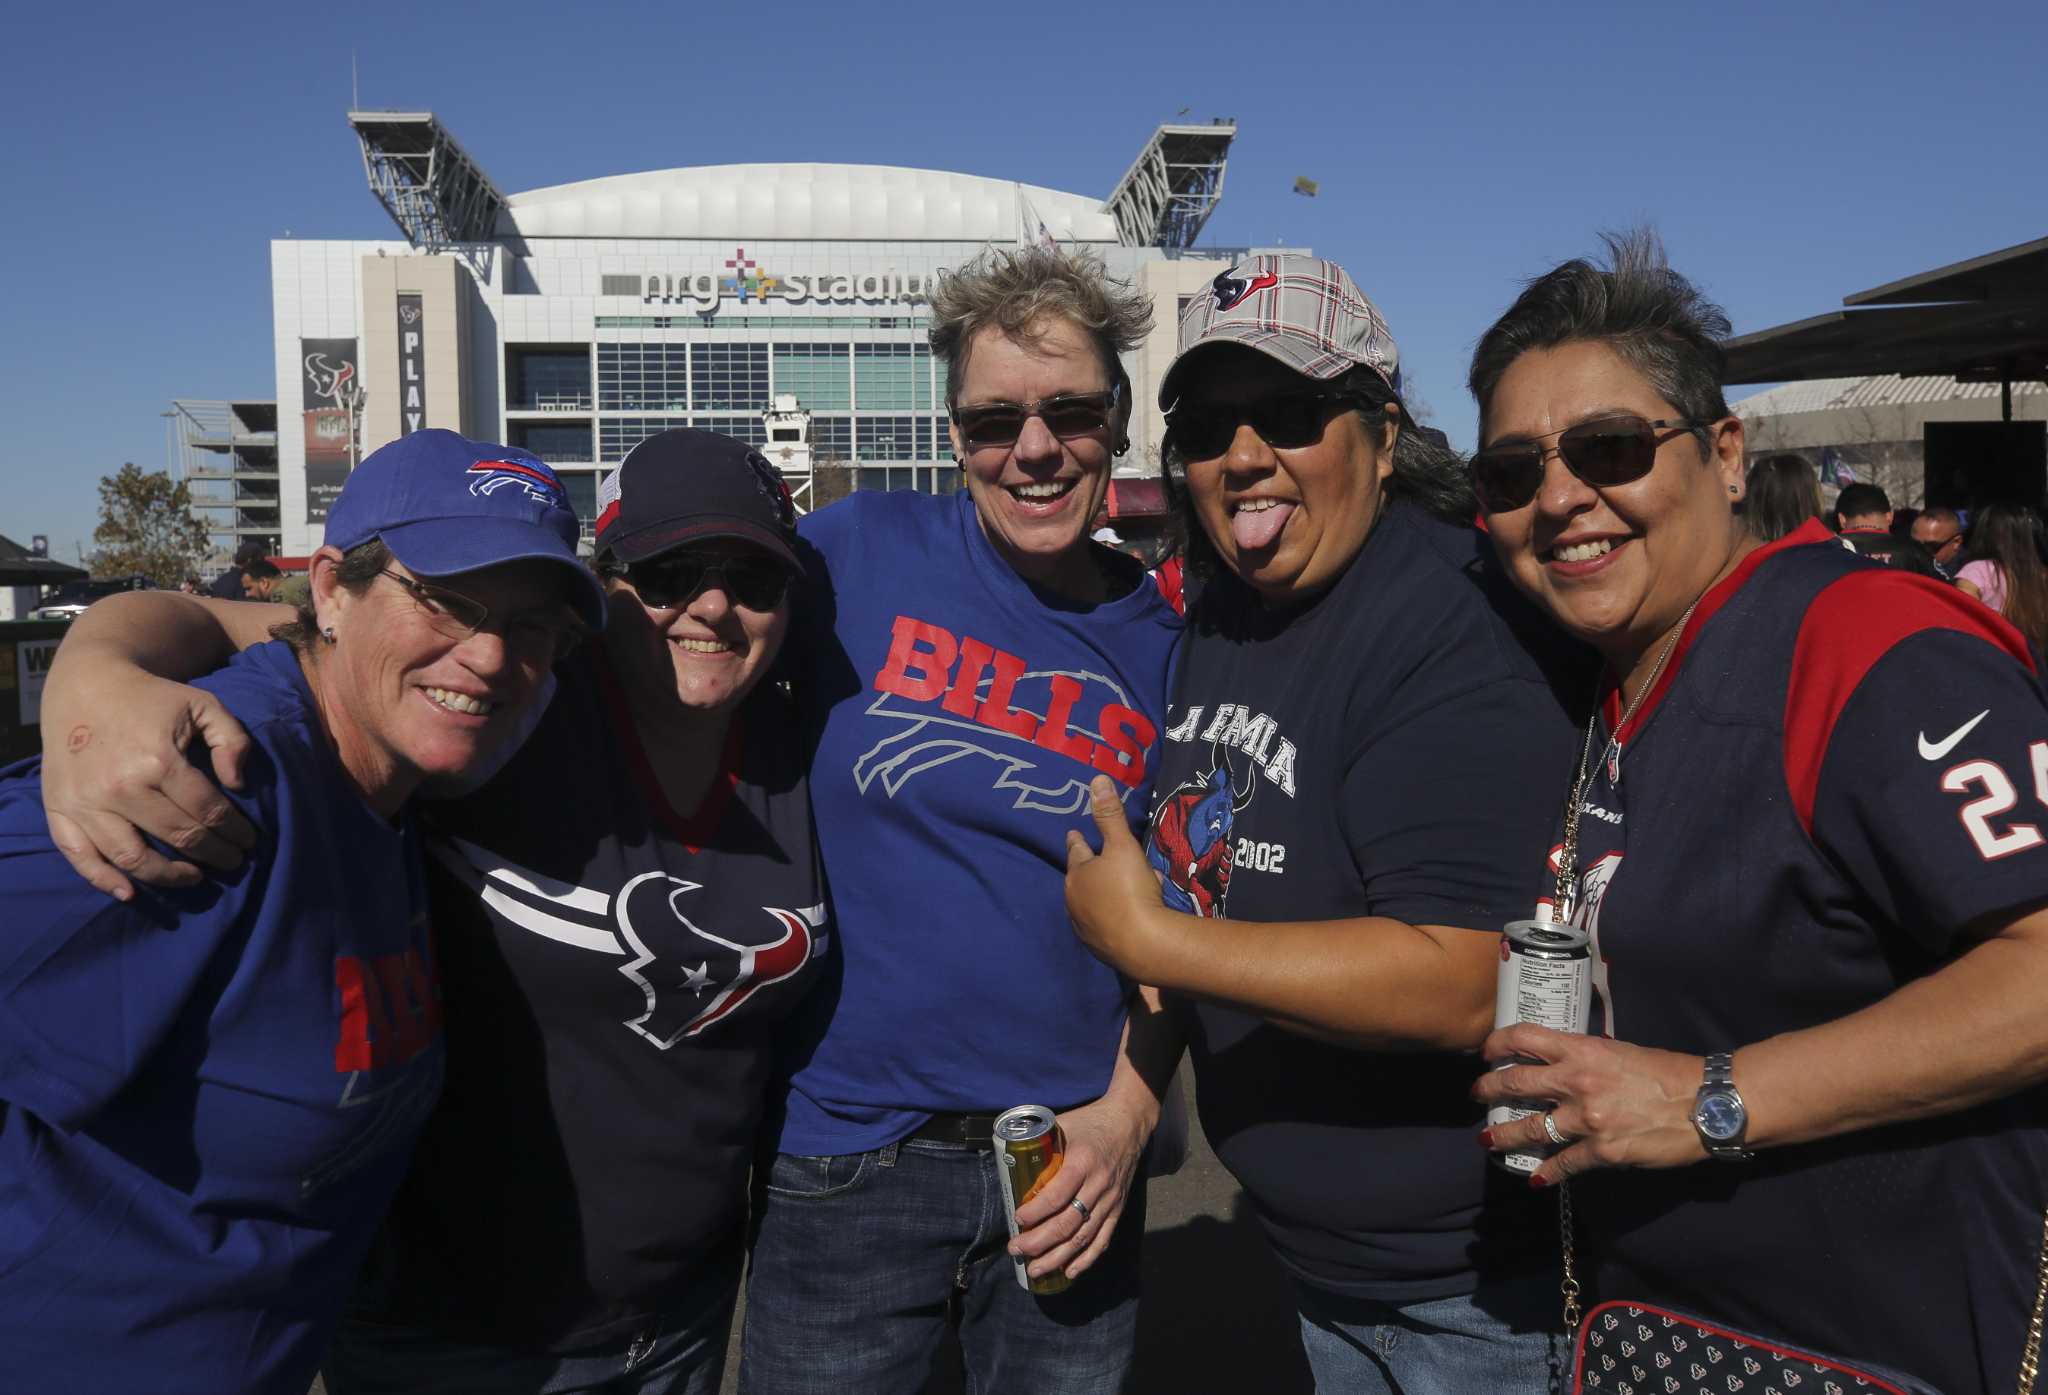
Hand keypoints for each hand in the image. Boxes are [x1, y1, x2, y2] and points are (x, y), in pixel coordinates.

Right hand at [40, 668, 255, 900]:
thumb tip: (239, 785)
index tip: (250, 841)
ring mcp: (85, 802)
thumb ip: (233, 740)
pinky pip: (80, 856)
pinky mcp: (59, 809)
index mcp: (157, 760)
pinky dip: (104, 880)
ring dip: (169, 876)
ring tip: (196, 877)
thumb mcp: (203, 704)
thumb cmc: (153, 699)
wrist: (87, 685)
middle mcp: (119, 787)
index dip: (236, 832)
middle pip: (178, 837)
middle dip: (214, 855)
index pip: (208, 812)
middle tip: (233, 862)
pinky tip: (131, 893)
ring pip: (132, 858)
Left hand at [1008, 1092, 1149, 1282]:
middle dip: (1038, 1242)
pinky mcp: (1118, 1208)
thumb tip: (1008, 1162)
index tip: (1017, 1219)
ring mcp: (1110, 1200)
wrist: (1129, 1123)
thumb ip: (1040, 1145)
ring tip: (1035, 1270)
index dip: (1035, 1212)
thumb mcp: (1062, 1125)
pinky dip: (1086, 1259)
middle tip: (1015, 1249)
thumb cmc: (1090, 1122)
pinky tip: (1069, 1272)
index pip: (1057, 1195)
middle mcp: (1098, 1184)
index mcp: (1082, 1161)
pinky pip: (1103, 1239)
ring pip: (1083, 1236)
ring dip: (1058, 1257)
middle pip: (1067, 1223)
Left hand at [1065, 774, 1169, 978]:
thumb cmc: (1129, 888)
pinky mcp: (1101, 948)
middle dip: (1094, 869)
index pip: (1075, 852)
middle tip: (1104, 860)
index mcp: (1077, 875)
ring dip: (1109, 892)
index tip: (1073, 834)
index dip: (1077, 842)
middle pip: (1082, 879)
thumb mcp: (1122, 845)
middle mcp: (1075, 902)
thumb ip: (1110, 815)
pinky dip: (1118, 914)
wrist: (1142, 944)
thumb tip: (1096, 779)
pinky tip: (1134, 913)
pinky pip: (1108, 923)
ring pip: (1096, 902)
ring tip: (1129, 885)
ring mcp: (1086, 927)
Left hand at [1471, 1024, 1709, 1186]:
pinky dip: (1546, 1172)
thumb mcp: (1621, 1052)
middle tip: (1477, 1094)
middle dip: (1489, 1090)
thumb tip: (1564, 1062)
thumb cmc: (1669, 1072)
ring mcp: (1587, 1118)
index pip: (1524, 1037)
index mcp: (1582, 1049)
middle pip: (1515, 1083)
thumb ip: (1588, 1057)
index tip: (1487, 1052)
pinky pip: (1564, 1163)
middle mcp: (1576, 1081)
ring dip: (1504, 1135)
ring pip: (1530, 1128)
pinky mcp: (1602, 1150)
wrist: (1707, 1103)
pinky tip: (1534, 1177)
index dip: (1497, 1044)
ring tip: (1488, 1139)